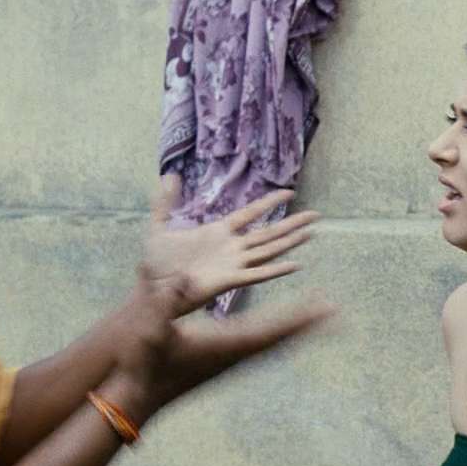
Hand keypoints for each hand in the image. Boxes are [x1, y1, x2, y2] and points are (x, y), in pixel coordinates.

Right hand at [115, 275, 335, 412]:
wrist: (137, 397)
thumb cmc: (143, 364)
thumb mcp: (150, 329)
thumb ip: (164, 303)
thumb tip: (182, 278)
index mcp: (225, 345)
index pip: (272, 329)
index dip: (300, 317)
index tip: (326, 307)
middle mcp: (234, 356)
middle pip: (281, 339)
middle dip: (309, 324)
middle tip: (338, 312)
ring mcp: (230, 362)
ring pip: (273, 345)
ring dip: (296, 331)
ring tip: (318, 318)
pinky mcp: (223, 364)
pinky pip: (259, 348)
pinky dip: (277, 336)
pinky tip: (282, 333)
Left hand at [142, 174, 320, 316]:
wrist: (151, 289)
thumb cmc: (156, 264)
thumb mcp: (158, 226)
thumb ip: (165, 202)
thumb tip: (170, 176)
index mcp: (219, 232)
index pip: (250, 213)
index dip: (269, 203)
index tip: (289, 192)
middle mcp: (232, 247)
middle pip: (268, 232)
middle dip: (292, 223)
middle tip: (315, 214)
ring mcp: (233, 264)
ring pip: (268, 250)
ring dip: (290, 242)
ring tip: (311, 233)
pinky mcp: (230, 281)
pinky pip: (257, 275)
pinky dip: (275, 270)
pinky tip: (294, 264)